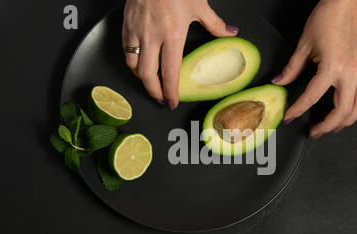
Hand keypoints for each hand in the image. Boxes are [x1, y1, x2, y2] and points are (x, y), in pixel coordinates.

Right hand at [123, 0, 238, 109]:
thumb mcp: (199, 4)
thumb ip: (215, 24)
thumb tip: (231, 33)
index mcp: (172, 34)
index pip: (170, 72)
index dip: (170, 91)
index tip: (172, 102)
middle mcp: (152, 36)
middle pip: (147, 75)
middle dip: (153, 91)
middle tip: (159, 99)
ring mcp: (136, 31)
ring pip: (133, 64)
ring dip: (141, 78)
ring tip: (150, 84)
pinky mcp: (126, 24)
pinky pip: (125, 49)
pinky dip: (131, 61)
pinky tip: (138, 63)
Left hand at [272, 0, 356, 138]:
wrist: (346, 6)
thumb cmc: (328, 19)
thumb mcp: (304, 45)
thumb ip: (291, 68)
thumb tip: (279, 82)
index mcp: (332, 66)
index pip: (311, 97)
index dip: (298, 110)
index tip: (290, 117)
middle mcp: (350, 72)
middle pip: (342, 111)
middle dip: (327, 126)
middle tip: (315, 132)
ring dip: (345, 121)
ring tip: (332, 128)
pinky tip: (351, 111)